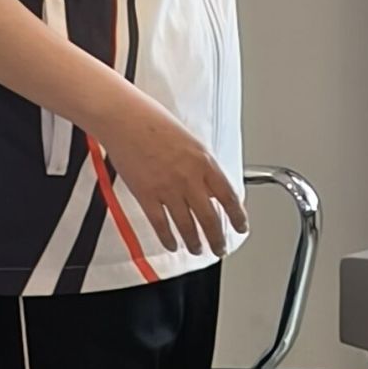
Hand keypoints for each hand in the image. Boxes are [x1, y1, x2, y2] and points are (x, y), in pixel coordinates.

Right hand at [98, 92, 247, 258]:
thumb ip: (202, 166)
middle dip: (217, 238)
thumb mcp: (190, 141)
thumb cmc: (154, 122)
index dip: (238, 216)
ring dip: (195, 242)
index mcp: (204, 162)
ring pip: (187, 226)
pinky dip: (168, 239)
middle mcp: (189, 178)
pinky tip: (172, 244)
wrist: (126, 119)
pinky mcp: (146, 195)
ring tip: (198, 249)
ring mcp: (168, 188)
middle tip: (220, 247)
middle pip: (210, 218)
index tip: (241, 227)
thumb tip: (210, 187)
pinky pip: (161, 225)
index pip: (229, 197)